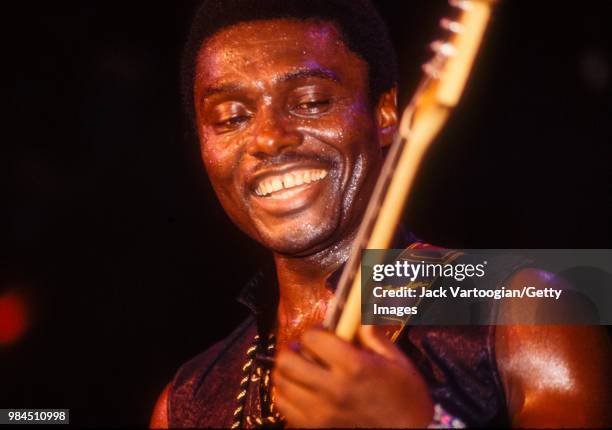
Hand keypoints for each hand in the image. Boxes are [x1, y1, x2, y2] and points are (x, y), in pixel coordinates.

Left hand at [272, 326, 433, 427]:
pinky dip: (287, 394)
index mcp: (354, 368)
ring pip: (281, 383)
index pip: (312, 338)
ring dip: (287, 371)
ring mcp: (320, 413)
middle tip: (306, 350)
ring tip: (302, 370)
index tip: (324, 335)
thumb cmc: (406, 400)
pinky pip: (283, 406)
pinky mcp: (314, 428)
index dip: (316, 332)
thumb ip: (373, 335)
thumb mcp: (398, 362)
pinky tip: (301, 390)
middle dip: (294, 349)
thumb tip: (358, 313)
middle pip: (287, 360)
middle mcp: (332, 390)